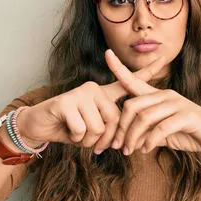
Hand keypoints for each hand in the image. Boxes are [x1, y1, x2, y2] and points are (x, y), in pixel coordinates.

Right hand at [17, 50, 165, 152]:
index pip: (127, 82)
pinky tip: (67, 130)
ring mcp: (80, 93)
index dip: (146, 72)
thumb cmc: (68, 128)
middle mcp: (94, 89)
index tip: (162, 58)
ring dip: (87, 140)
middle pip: (114, 121)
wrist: (38, 126)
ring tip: (76, 133)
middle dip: (103, 140)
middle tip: (89, 141)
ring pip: (99, 128)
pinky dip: (75, 137)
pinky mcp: (66, 101)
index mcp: (103, 94)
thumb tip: (124, 141)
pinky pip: (82, 130)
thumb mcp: (93, 130)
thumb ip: (110, 131)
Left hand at [106, 51, 200, 156]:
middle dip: (121, 127)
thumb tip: (127, 141)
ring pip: (144, 117)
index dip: (120, 67)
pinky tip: (146, 150)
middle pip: (132, 105)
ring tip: (130, 151)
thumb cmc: (192, 134)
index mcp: (159, 96)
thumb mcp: (164, 134)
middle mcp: (166, 95)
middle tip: (118, 146)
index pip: (135, 79)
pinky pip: (160, 128)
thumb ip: (147, 132)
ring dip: (133, 137)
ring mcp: (177, 104)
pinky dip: (150, 141)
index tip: (107, 53)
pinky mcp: (187, 116)